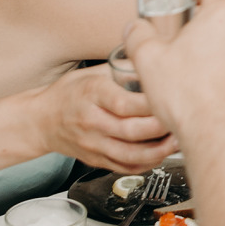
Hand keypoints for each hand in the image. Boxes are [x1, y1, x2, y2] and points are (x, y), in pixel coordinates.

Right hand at [26, 65, 178, 173]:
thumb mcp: (94, 71)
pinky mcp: (95, 159)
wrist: (41, 120)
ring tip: (177, 141)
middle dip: (161, 129)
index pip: (124, 102)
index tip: (172, 97)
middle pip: (130, 131)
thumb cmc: (70, 92)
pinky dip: (146, 163)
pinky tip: (161, 154)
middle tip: (182, 120)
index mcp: (92, 93)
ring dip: (158, 151)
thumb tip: (158, 59)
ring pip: (129, 155)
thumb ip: (125, 68)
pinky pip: (124, 167)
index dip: (151, 104)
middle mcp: (91, 121)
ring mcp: (92, 143)